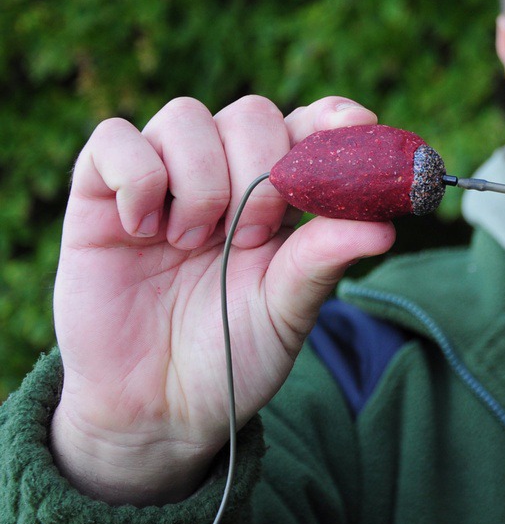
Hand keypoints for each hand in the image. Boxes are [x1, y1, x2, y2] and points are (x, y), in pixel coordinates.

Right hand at [50, 96, 396, 504]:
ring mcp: (163, 180)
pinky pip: (114, 138)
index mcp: (282, 194)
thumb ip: (325, 259)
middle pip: (251, 114)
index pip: (312, 126)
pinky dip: (138, 175)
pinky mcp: (100, 194)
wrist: (157, 409)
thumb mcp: (288, 310)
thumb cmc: (231, 353)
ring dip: (201, 180)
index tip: (356, 127)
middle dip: (260, 169)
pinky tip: (144, 229)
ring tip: (194, 245)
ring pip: (185, 117)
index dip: (334, 118)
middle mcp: (225, 174)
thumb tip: (384, 227)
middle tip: (249, 238)